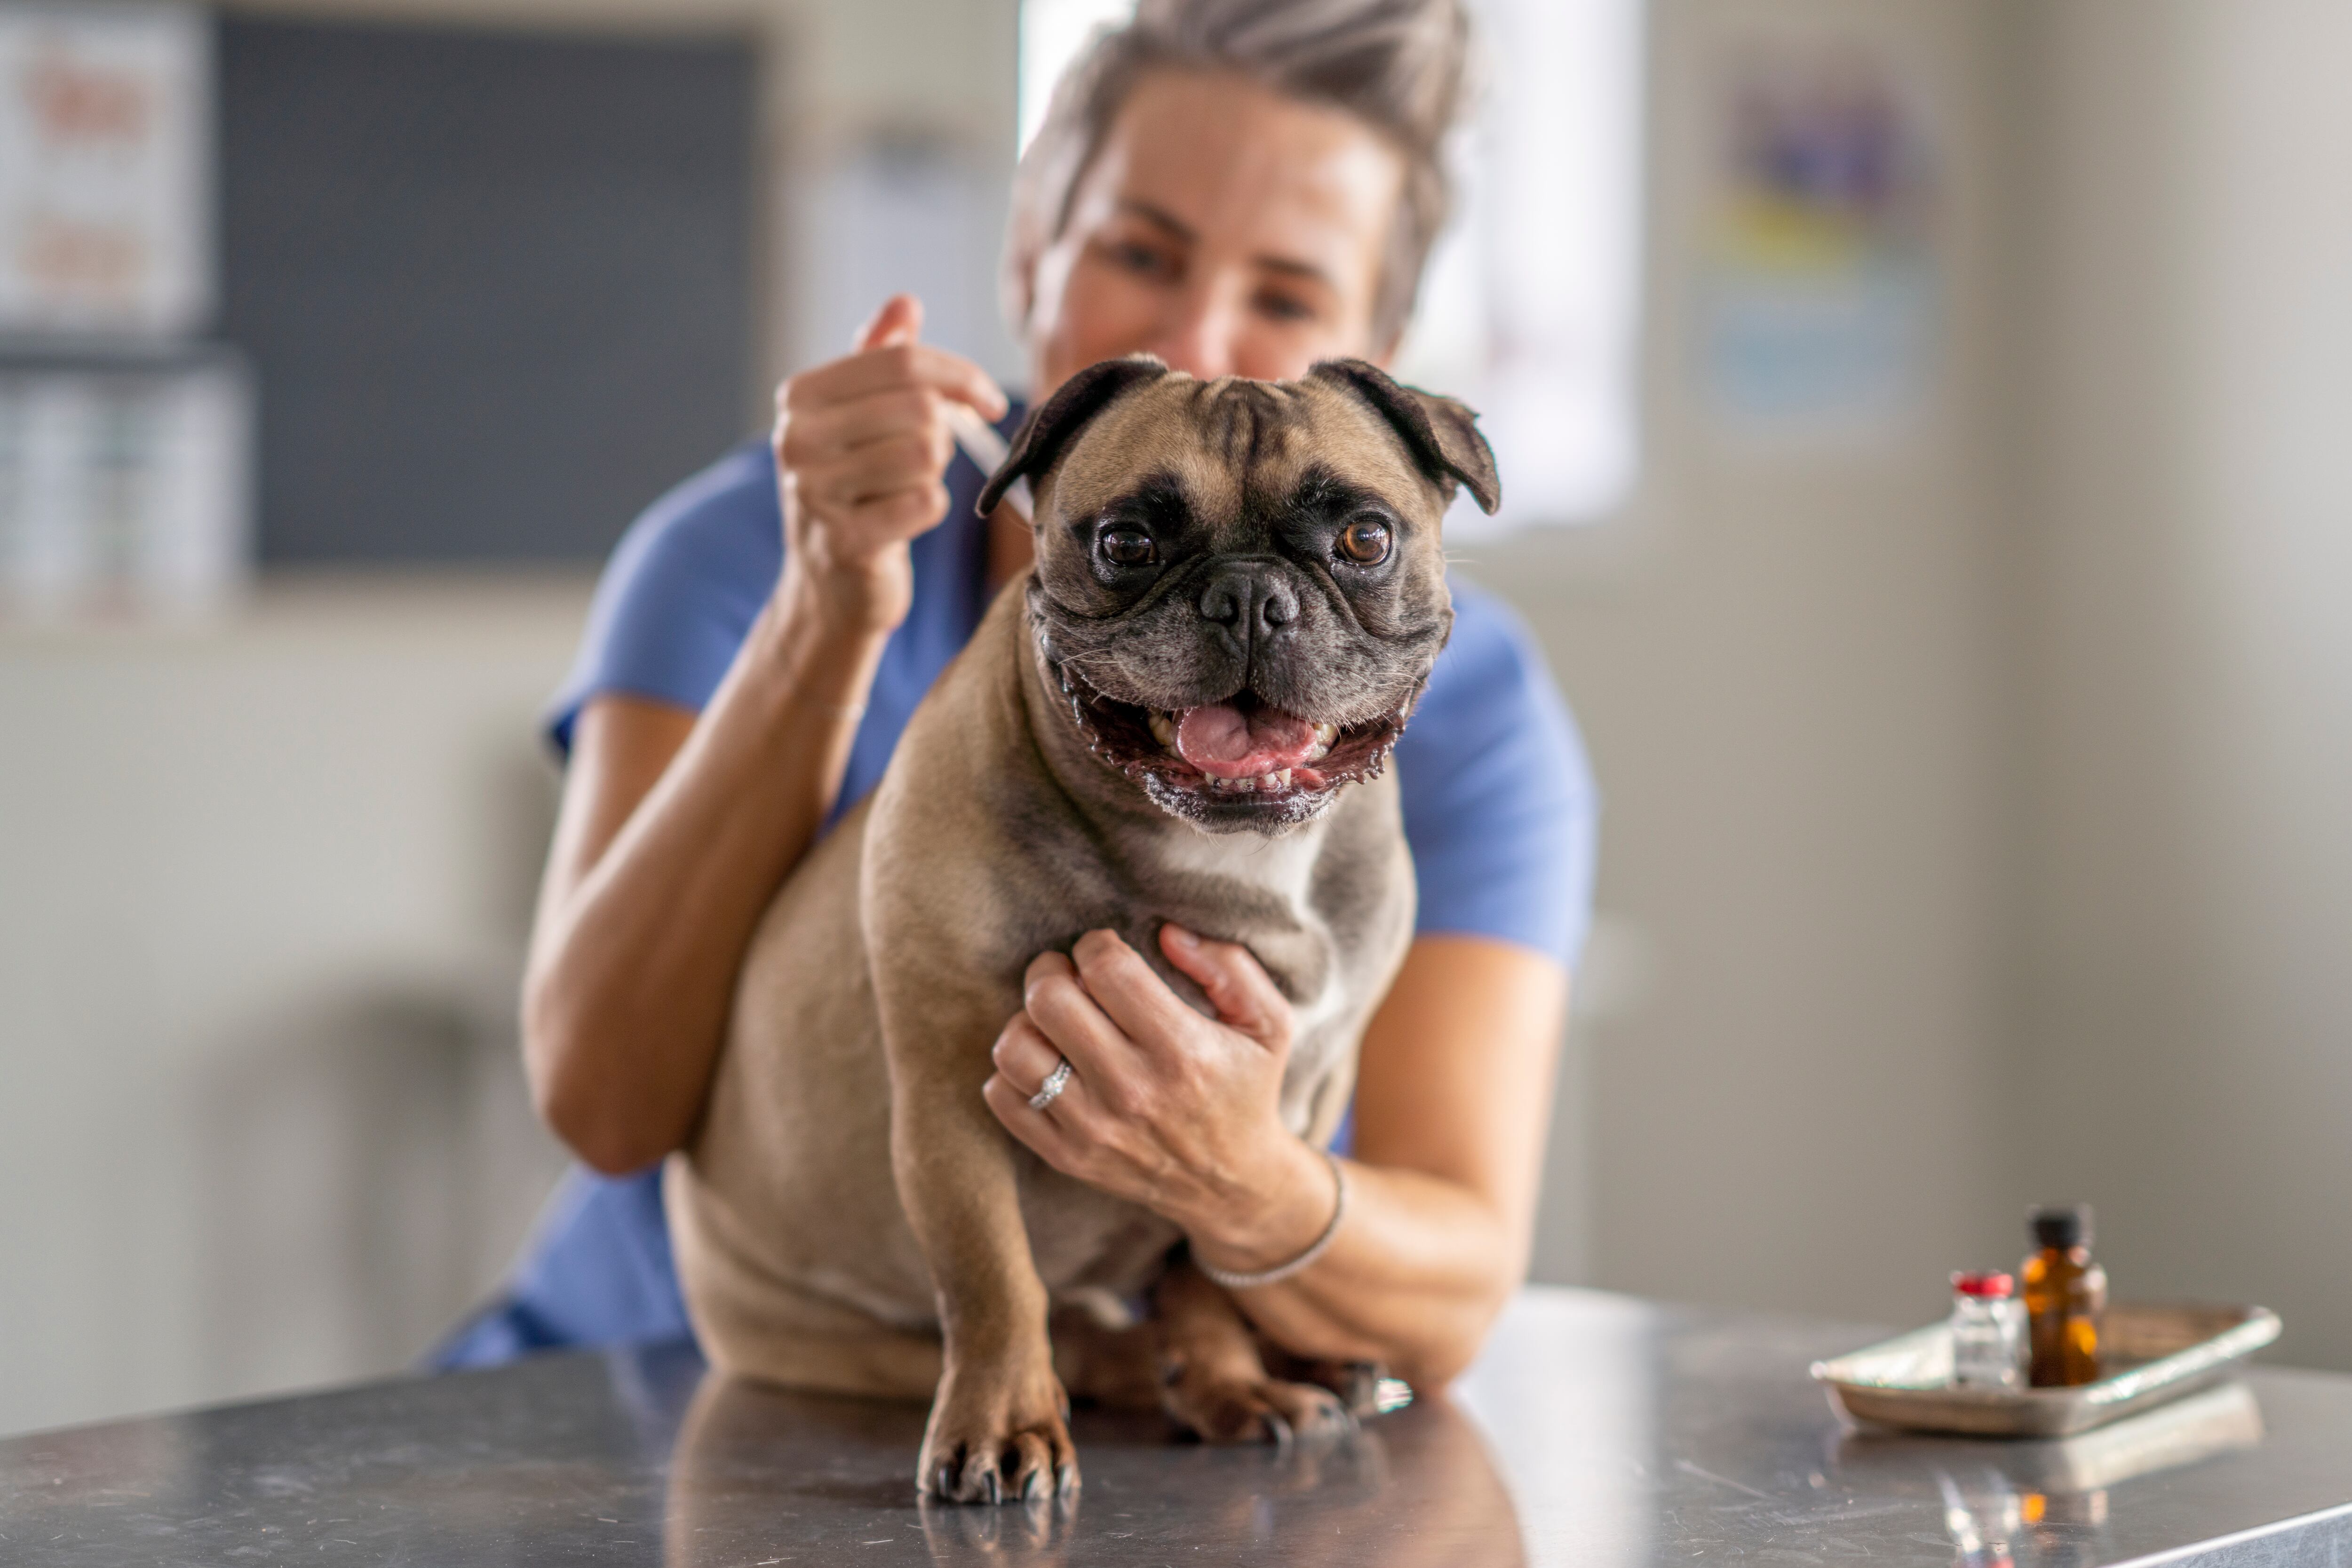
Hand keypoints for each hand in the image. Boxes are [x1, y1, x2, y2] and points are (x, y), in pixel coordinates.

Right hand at [772, 294, 1006, 636]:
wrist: (828, 584)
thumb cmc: (854, 488)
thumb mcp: (858, 417)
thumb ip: (880, 358)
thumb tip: (905, 303)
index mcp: (801, 397)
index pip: (903, 360)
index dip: (960, 375)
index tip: (987, 399)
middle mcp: (797, 439)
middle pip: (918, 406)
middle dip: (944, 430)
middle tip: (935, 453)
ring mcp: (815, 493)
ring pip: (925, 455)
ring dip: (934, 472)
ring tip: (910, 485)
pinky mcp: (845, 542)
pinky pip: (925, 504)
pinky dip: (930, 510)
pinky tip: (905, 519)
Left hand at [983, 926, 1334, 1272]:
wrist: (1230, 1184)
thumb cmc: (1246, 1089)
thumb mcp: (1268, 1023)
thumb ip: (1230, 966)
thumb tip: (1167, 932)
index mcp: (1182, 1050)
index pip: (1107, 969)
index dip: (1097, 945)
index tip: (1105, 952)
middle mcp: (1132, 1091)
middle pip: (1050, 1001)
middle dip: (1051, 971)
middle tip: (1068, 975)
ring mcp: (1093, 1128)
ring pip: (1015, 1048)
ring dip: (1027, 1020)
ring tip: (1053, 1020)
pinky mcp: (1066, 1156)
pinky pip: (1002, 1097)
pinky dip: (1012, 1071)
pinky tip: (1047, 1061)